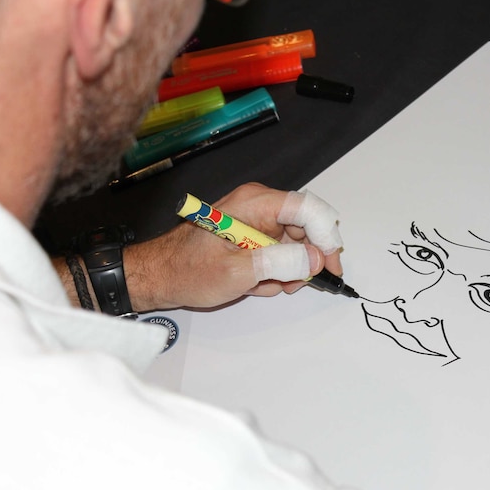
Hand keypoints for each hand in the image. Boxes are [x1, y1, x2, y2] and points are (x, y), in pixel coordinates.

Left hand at [124, 182, 345, 310]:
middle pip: (306, 227)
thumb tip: (315, 259)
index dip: (325, 236)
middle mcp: (259, 206)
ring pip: (296, 243)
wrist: (159, 277)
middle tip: (298, 283)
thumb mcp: (237, 272)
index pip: (307, 209)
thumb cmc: (187, 271)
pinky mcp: (253, 236)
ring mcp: (257, 221)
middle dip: (307, 258)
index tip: (330, 264)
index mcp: (255, 203)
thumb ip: (279, 263)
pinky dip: (276, 271)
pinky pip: (281, 251)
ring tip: (268, 286)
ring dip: (290, 269)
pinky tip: (257, 283)